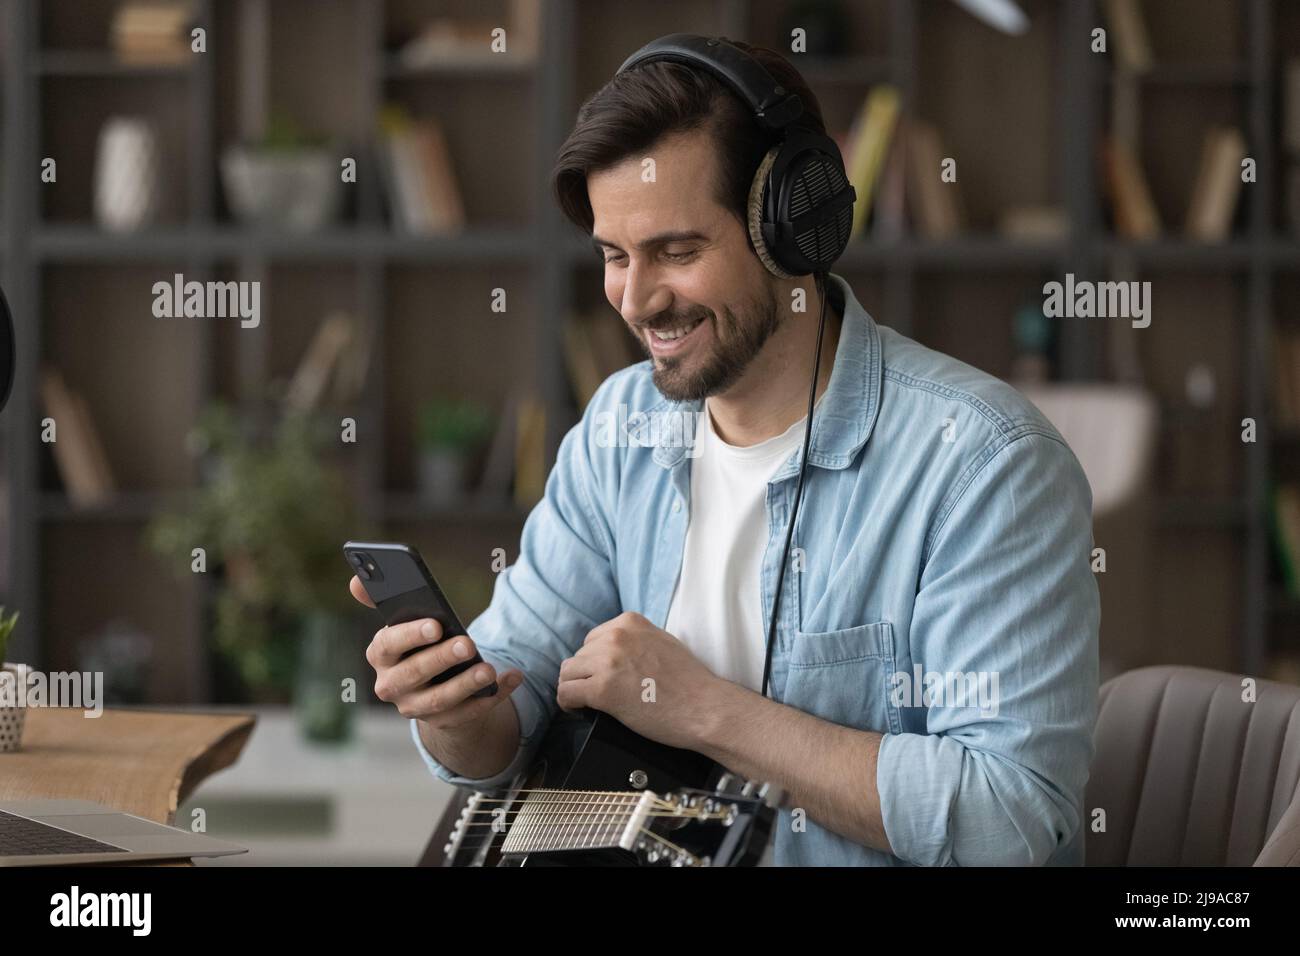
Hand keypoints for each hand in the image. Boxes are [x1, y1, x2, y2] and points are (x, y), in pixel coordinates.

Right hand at [350, 575, 523, 730]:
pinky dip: (493, 696)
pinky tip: (511, 677)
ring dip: (466, 685)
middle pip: (415, 674)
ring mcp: (416, 707)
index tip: (436, 625)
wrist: (428, 685)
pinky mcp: (443, 722)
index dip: (410, 636)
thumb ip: (381, 599)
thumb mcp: (402, 622)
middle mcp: (391, 685)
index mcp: (380, 655)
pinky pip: (469, 713)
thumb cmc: (416, 643)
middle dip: (442, 658)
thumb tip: (356, 579)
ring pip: (440, 700)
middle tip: (468, 644)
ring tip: (490, 670)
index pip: (388, 645)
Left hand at [555, 611, 720, 750]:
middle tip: (597, 695)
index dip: (595, 662)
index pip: (592, 640)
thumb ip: (635, 641)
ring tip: (587, 704)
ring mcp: (608, 662)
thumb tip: (612, 653)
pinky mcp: (603, 690)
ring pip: (568, 673)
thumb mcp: (661, 642)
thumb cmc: (689, 683)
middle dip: (585, 676)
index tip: (602, 677)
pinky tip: (579, 711)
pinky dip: (568, 704)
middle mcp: (616, 637)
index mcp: (630, 622)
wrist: (705, 707)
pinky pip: (566, 693)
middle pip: (579, 656)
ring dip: (575, 689)